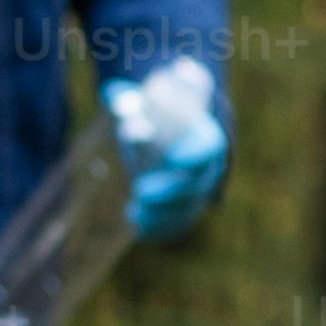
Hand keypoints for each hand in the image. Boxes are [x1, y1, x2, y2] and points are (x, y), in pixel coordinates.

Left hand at [107, 59, 226, 240]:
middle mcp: (209, 167)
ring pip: (188, 210)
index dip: (194, 154)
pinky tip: (138, 225)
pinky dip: (159, 228)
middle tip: (141, 190)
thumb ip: (133, 98)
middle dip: (171, 191)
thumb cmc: (160, 109)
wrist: (174, 128)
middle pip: (197, 184)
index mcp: (205, 135)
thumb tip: (116, 99)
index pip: (207, 148)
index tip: (173, 157)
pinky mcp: (186, 208)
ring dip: (162, 215)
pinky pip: (178, 223)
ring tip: (133, 213)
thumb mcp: (147, 98)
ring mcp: (199, 191)